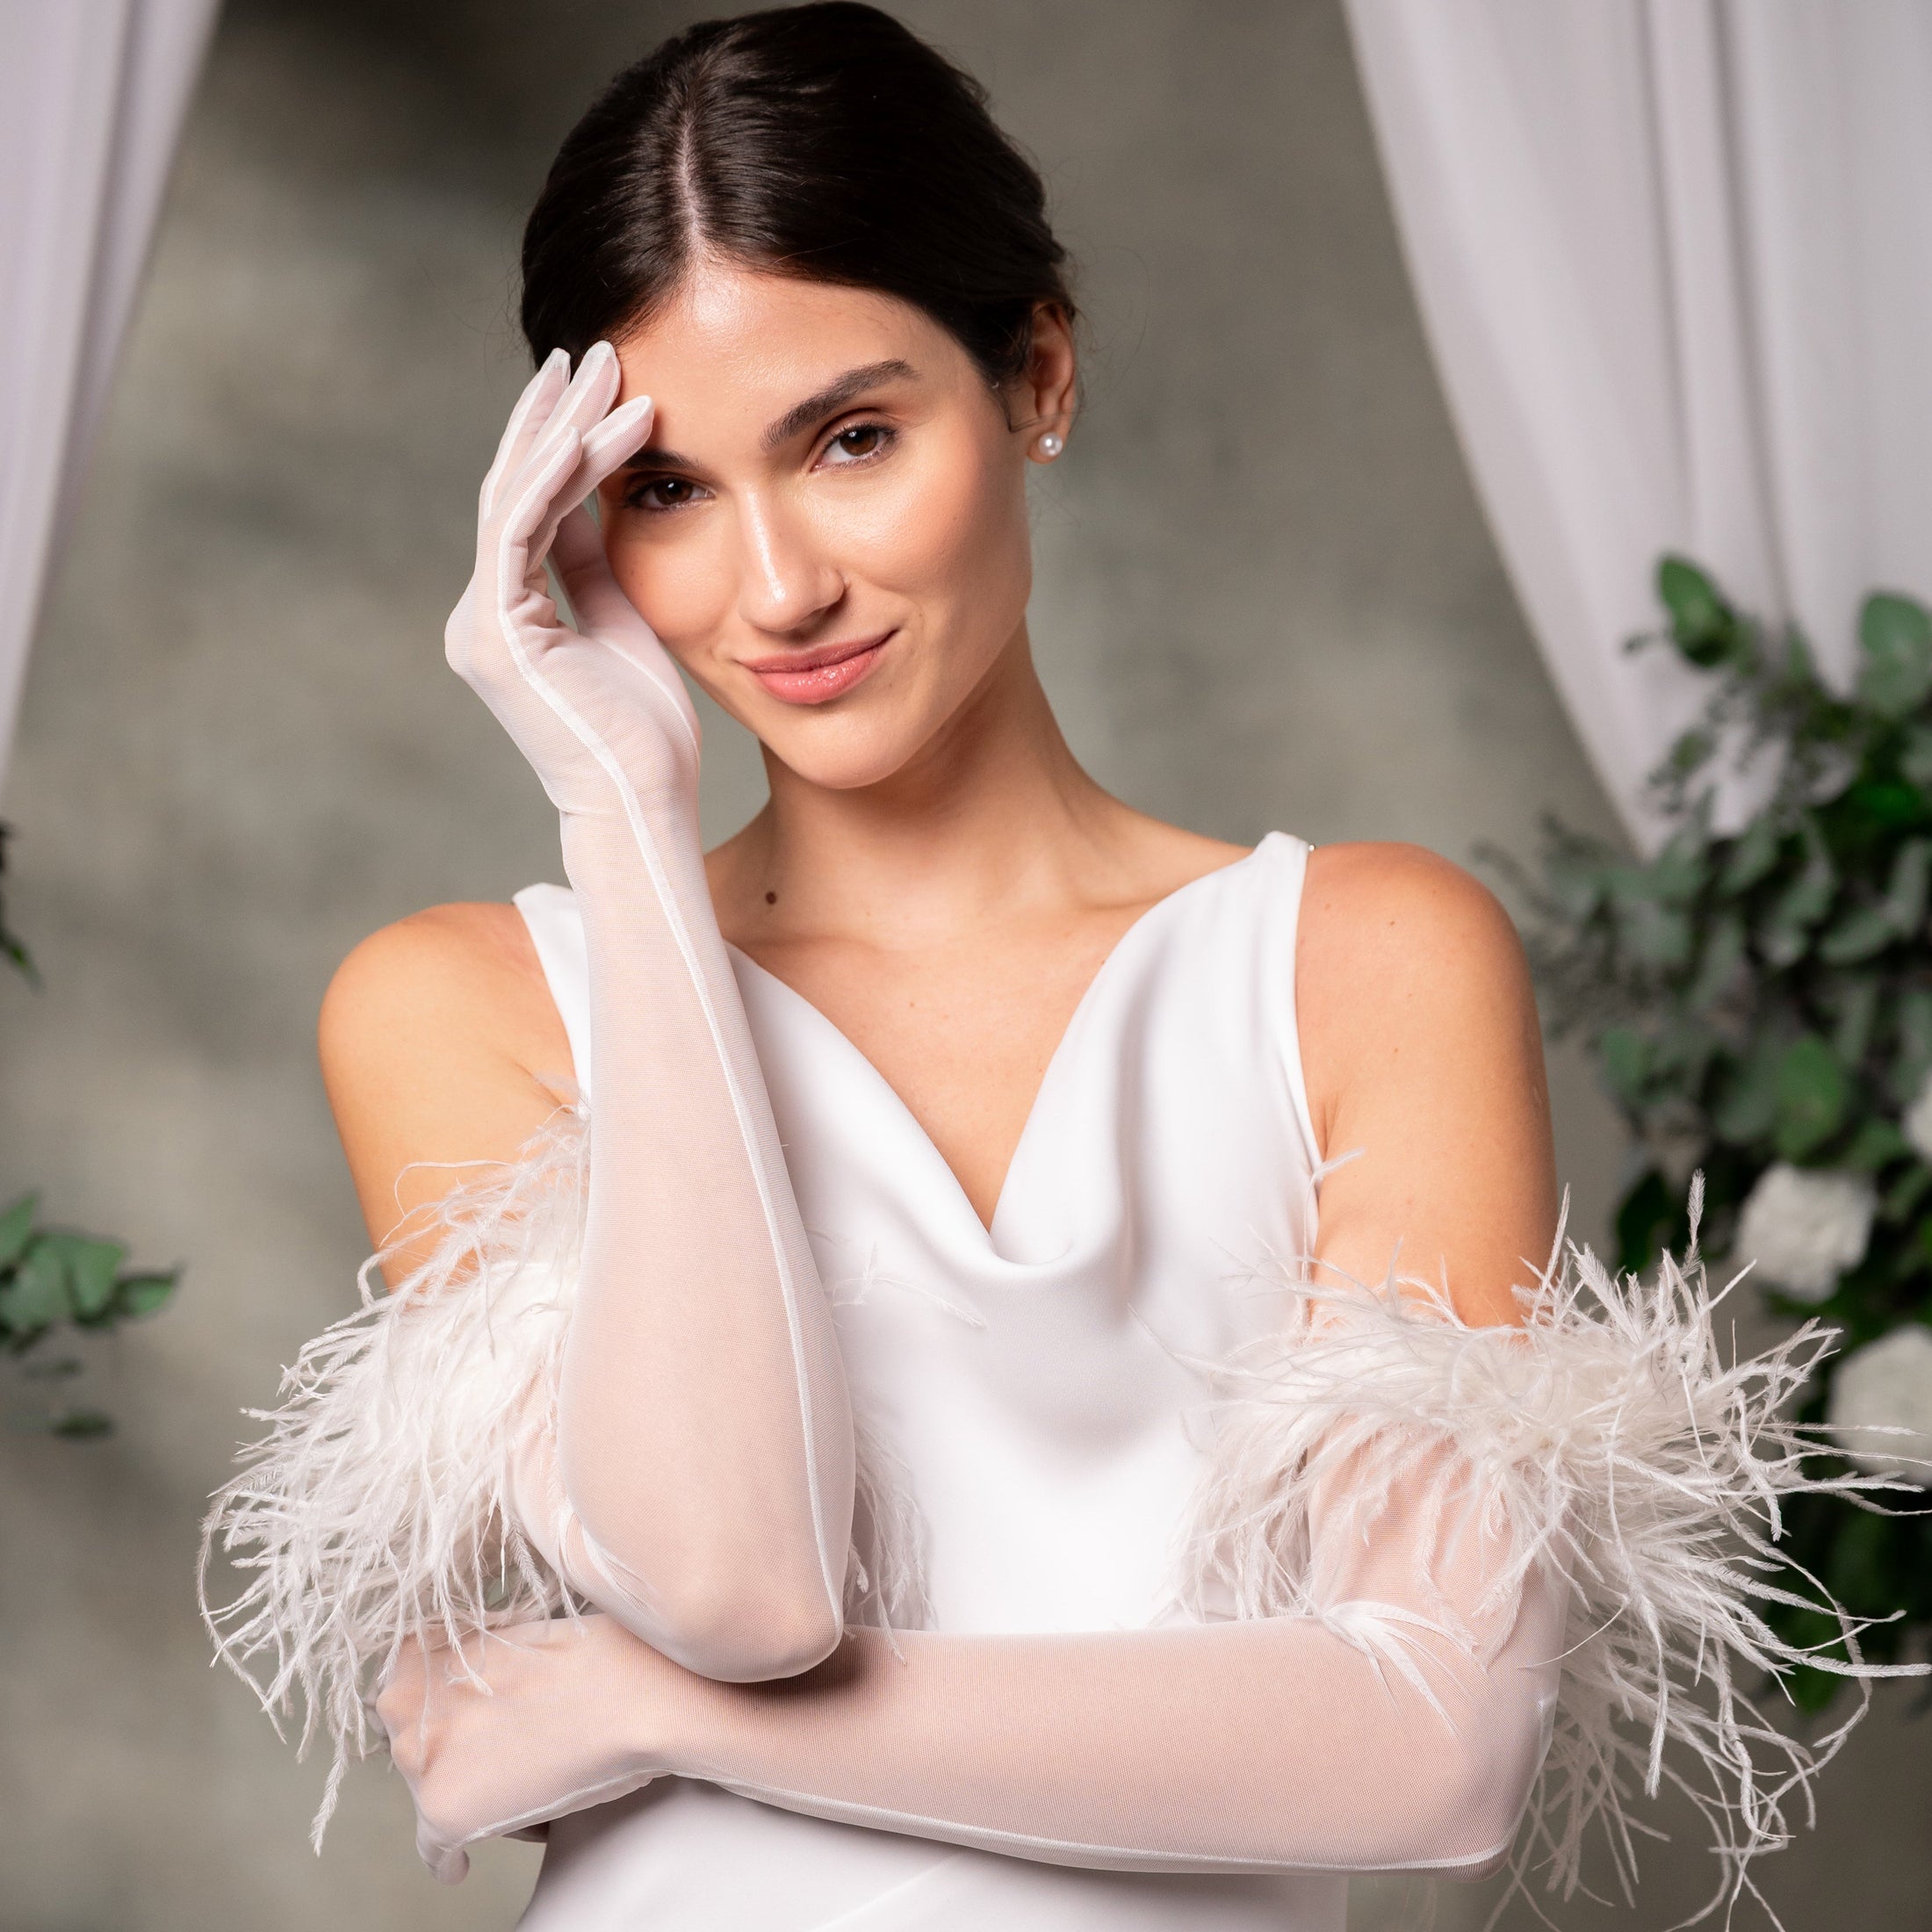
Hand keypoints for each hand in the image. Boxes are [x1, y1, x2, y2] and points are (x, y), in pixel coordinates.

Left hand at [376, 1611, 675, 1883]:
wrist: (634, 1694)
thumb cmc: (595, 1656)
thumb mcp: (516, 1634)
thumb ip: (477, 1657)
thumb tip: (476, 1692)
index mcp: (418, 1652)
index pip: (411, 1694)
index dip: (448, 1711)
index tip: (471, 1726)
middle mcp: (404, 1706)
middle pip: (417, 1744)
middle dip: (454, 1752)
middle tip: (506, 1750)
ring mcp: (421, 1761)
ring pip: (434, 1792)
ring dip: (467, 1795)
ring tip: (519, 1787)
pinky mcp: (444, 1814)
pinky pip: (437, 1854)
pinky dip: (451, 1860)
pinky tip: (462, 1862)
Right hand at [445, 341, 700, 821]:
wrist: (642, 805)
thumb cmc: (646, 738)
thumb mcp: (627, 631)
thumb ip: (598, 570)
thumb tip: (593, 505)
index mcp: (512, 619)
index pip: (532, 511)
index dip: (562, 445)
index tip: (601, 390)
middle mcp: (485, 617)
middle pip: (515, 492)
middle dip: (555, 418)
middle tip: (593, 351)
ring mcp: (484, 625)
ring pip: (516, 499)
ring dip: (561, 430)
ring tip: (603, 369)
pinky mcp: (500, 633)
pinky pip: (523, 531)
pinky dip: (559, 476)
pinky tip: (595, 429)